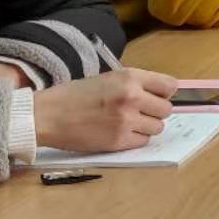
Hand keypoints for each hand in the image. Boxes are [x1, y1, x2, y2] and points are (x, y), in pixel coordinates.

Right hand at [33, 68, 176, 153]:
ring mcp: (127, 121)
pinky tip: (120, 132)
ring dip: (146, 126)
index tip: (157, 97)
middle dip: (156, 111)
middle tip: (140, 112)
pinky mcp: (119, 141)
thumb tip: (162, 94)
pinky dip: (135, 139)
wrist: (48, 115)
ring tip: (128, 122)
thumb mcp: (108, 78)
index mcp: (130, 77)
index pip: (170, 86)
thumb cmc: (75, 95)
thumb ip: (135, 84)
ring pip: (157, 127)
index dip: (164, 93)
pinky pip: (143, 141)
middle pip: (167, 109)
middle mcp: (132, 97)